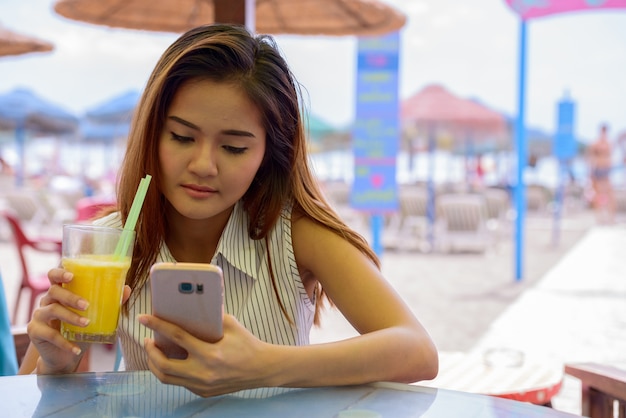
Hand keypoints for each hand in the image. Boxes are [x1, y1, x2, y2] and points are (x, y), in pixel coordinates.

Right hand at [27, 268, 131, 373]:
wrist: (64, 357)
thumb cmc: (80, 331)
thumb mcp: (95, 316)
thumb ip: (109, 302)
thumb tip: (126, 289)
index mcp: (60, 292)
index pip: (54, 275)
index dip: (60, 272)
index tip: (72, 275)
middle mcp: (46, 300)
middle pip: (54, 291)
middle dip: (71, 297)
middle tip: (87, 305)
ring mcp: (39, 315)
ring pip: (52, 310)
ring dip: (71, 317)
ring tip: (87, 324)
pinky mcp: (35, 332)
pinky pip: (50, 335)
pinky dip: (65, 342)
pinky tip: (77, 349)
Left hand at [139, 314, 270, 396]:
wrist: (262, 369)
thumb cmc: (248, 344)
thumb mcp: (232, 325)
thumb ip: (213, 316)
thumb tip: (193, 304)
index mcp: (210, 353)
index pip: (177, 337)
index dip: (157, 326)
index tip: (143, 318)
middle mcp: (203, 372)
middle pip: (163, 365)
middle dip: (149, 352)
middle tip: (147, 340)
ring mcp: (202, 385)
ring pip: (167, 378)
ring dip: (155, 364)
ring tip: (154, 352)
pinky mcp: (203, 392)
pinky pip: (179, 382)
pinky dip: (171, 371)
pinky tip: (171, 361)